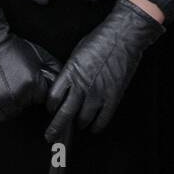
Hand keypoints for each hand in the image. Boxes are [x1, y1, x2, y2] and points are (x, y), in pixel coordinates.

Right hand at [0, 10, 61, 125]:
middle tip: (16, 83)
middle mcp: (19, 95)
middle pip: (27, 107)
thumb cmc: (12, 48)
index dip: (37, 91)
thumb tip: (65, 82)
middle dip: (24, 98)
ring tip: (6, 89)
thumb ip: (54, 69)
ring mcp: (2, 101)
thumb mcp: (38, 54)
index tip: (31, 84)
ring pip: (12, 114)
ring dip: (11, 105)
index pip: (43, 99)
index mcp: (33, 84)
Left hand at [44, 0, 163, 140]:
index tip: (52, 109)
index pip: (53, 98)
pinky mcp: (113, 97)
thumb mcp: (76, 54)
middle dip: (56, 128)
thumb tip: (66, 86)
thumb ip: (70, 73)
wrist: (123, 36)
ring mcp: (98, 93)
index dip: (51, 106)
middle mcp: (82, 86)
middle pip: (65, 114)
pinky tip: (93, 127)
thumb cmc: (100, 40)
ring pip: (83, 120)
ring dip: (79, 124)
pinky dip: (96, 126)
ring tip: (79, 124)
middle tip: (51, 136)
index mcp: (70, 73)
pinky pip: (102, 120)